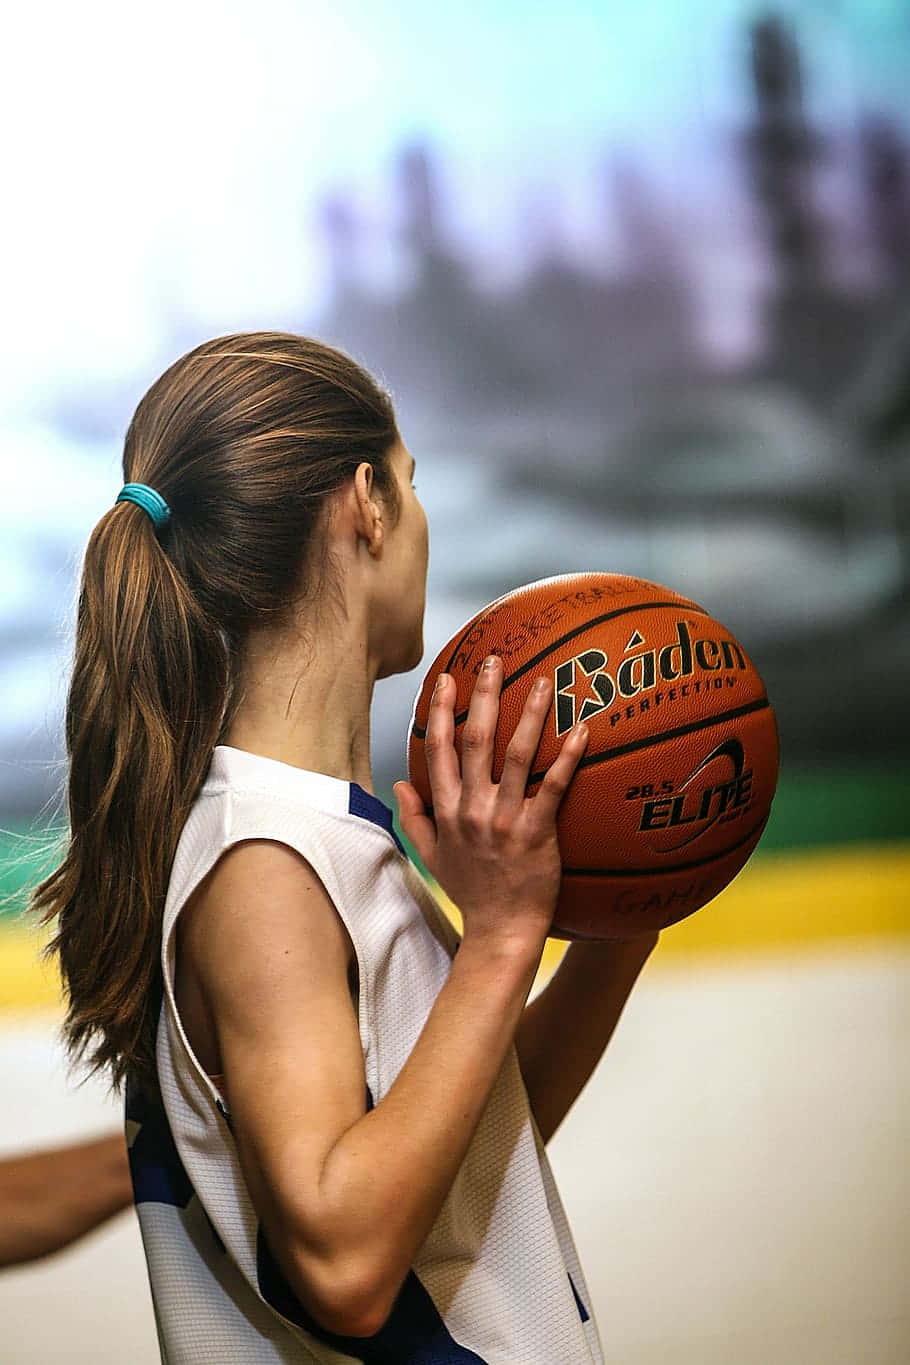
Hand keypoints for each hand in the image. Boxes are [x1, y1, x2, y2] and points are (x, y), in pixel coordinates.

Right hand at [395, 656, 587, 955]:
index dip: (441, 711)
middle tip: (494, 660)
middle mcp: (471, 809)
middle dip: (482, 695)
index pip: (439, 750)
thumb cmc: (470, 893)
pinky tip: (583, 731)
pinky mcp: (537, 833)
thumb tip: (400, 783)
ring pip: (515, 755)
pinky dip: (567, 758)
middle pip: (475, 740)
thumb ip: (414, 818)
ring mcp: (504, 820)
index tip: (447, 678)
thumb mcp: (431, 857)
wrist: (501, 930)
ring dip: (529, 714)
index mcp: (446, 810)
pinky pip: (553, 788)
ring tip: (545, 681)